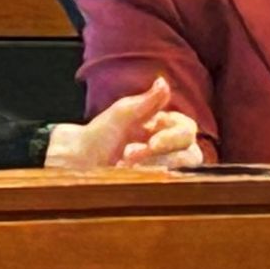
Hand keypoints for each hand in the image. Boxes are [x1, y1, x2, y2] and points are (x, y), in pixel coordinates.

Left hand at [46, 79, 204, 171]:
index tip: (152, 142)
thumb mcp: (122, 113)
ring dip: (155, 169)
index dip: (174, 137)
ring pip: (182, 172)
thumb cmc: (100, 135)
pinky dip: (151, 181)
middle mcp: (170, 148)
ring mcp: (164, 169)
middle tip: (131, 156)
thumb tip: (163, 81)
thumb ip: (147, 100)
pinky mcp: (156, 185)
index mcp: (166, 127)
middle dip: (162, 156)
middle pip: (191, 154)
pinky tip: (129, 177)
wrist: (78, 161)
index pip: (188, 130)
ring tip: (125, 165)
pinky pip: (169, 187)